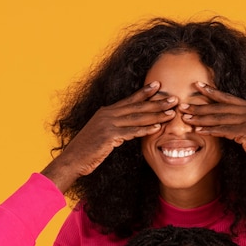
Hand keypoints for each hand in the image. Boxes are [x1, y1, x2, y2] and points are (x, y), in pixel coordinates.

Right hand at [42, 82, 178, 191]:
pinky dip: (145, 130)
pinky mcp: (108, 136)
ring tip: (171, 113)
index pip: (129, 100)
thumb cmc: (87, 151)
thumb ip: (114, 130)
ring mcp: (107, 124)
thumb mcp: (101, 136)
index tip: (158, 85)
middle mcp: (107, 114)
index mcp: (106, 112)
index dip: (144, 92)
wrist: (72, 160)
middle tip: (174, 98)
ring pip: (137, 118)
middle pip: (137, 107)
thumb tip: (125, 131)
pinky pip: (131, 132)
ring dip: (156, 115)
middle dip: (157, 102)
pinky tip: (158, 128)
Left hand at [180, 84, 245, 193]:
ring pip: (220, 118)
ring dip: (201, 119)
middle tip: (184, 106)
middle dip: (200, 106)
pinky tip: (198, 131)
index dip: (212, 92)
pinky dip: (210, 131)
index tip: (198, 86)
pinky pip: (224, 130)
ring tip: (187, 119)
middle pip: (220, 107)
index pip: (228, 98)